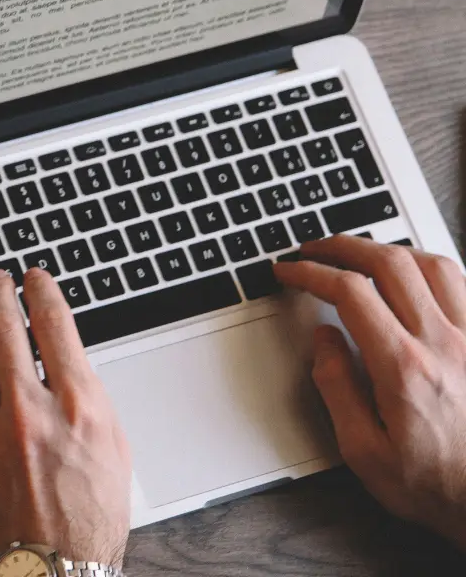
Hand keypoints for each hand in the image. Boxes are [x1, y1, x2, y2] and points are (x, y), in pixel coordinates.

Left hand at [0, 269, 131, 576]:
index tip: (34, 279)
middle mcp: (31, 414)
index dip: (40, 290)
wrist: (53, 573)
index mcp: (79, 409)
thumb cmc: (89, 523)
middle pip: (2, 327)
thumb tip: (64, 361)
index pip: (54, 324)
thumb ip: (87, 399)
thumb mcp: (113, 451)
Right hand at [275, 236, 465, 548]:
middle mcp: (445, 343)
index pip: (349, 293)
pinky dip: (433, 269)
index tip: (290, 270)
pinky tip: (417, 277)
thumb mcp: (363, 451)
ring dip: (391, 250)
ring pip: (434, 264)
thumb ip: (337, 388)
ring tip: (364, 254)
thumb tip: (323, 341)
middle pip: (390, 263)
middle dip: (345, 246)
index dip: (311, 272)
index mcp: (404, 367)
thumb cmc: (438, 487)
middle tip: (317, 248)